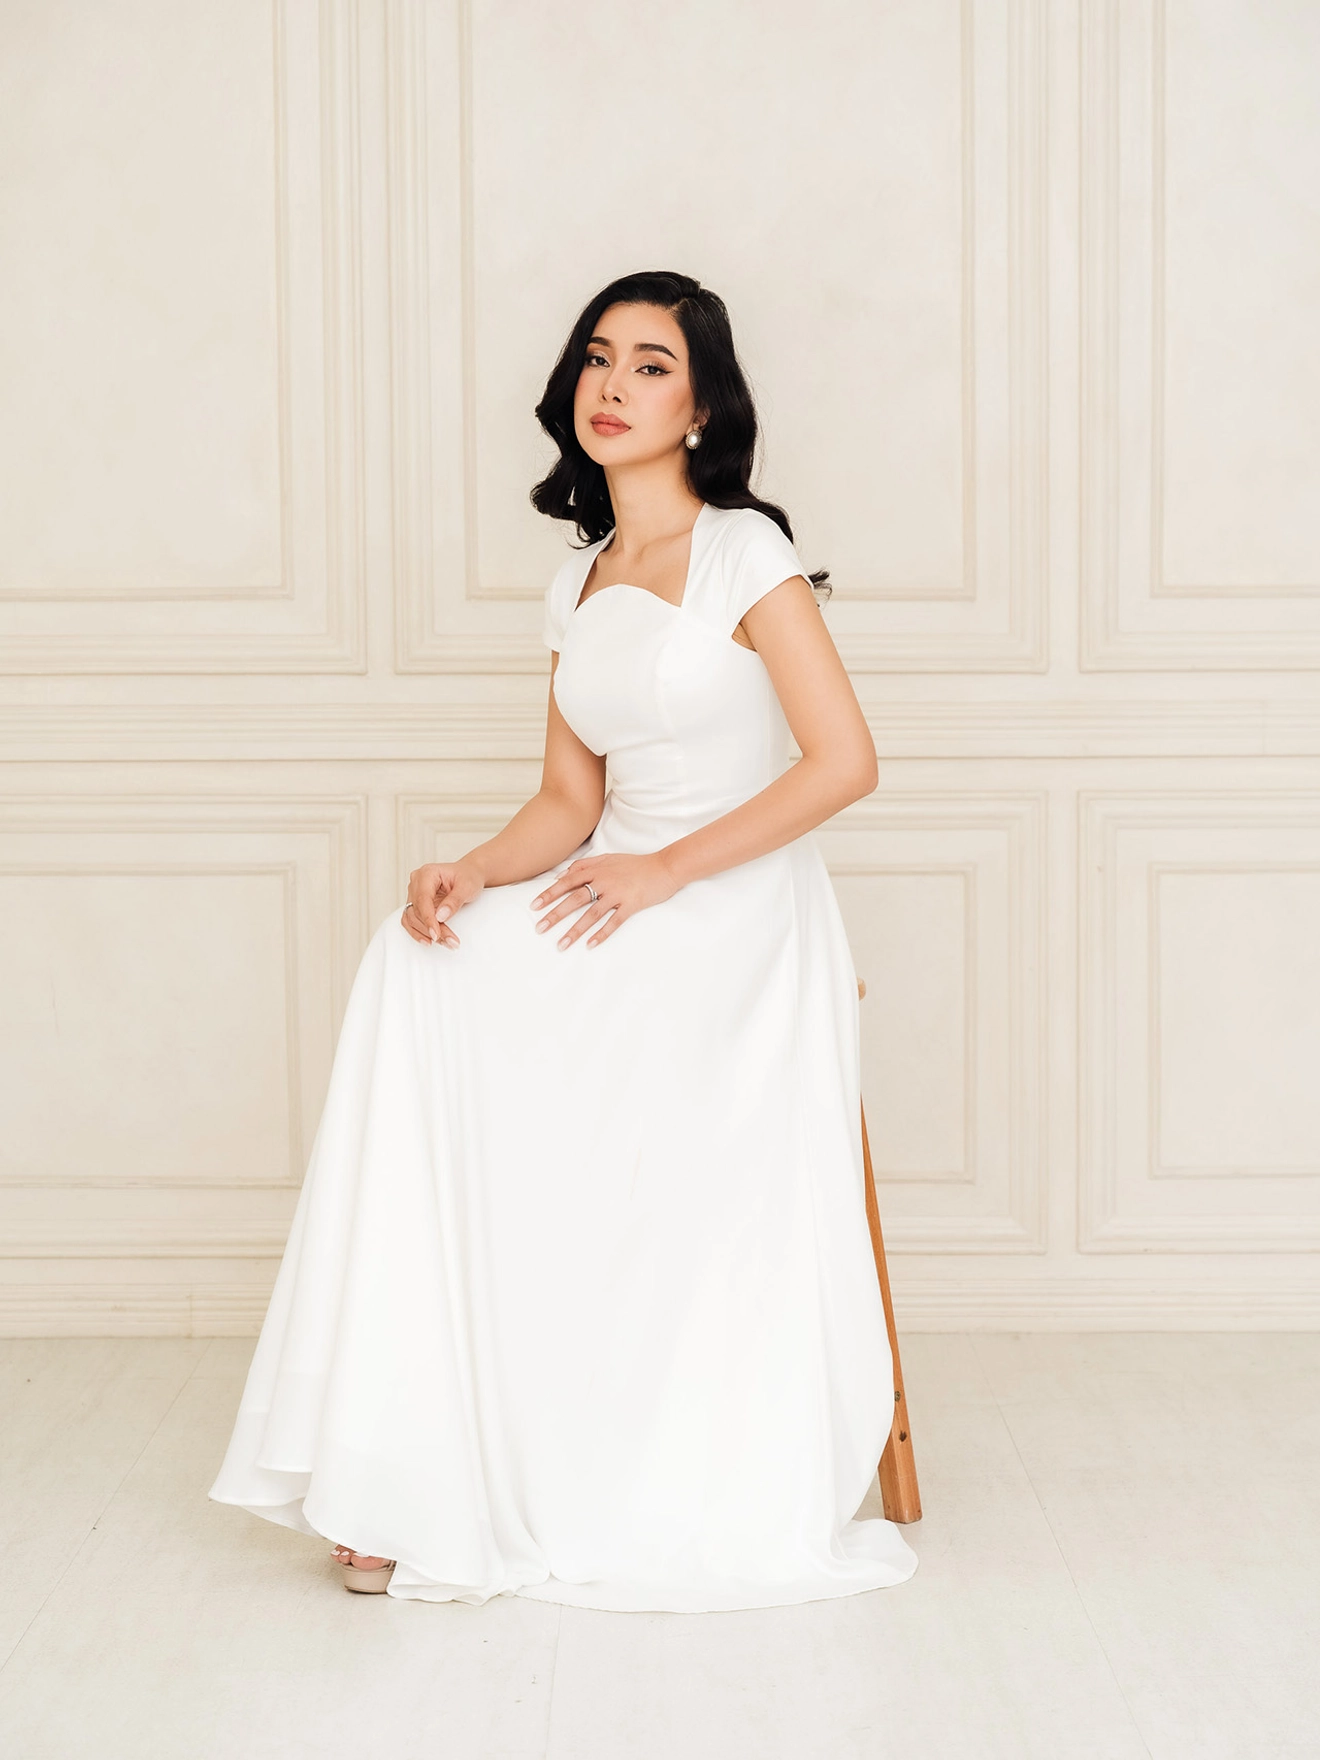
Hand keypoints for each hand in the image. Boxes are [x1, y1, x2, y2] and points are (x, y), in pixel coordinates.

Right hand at [401, 858, 485, 946]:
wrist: (469, 875)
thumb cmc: (468, 877)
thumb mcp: (467, 887)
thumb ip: (454, 901)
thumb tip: (440, 916)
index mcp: (427, 874)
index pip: (422, 899)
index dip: (428, 919)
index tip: (436, 934)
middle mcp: (416, 883)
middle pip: (417, 911)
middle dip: (432, 929)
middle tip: (450, 941)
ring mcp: (414, 894)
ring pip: (412, 918)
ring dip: (426, 934)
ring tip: (446, 942)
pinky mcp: (415, 904)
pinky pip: (410, 921)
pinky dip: (418, 932)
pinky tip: (429, 941)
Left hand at [530, 852, 679, 949]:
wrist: (665, 866)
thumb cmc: (636, 864)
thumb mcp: (609, 858)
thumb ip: (585, 865)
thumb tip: (562, 875)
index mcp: (597, 869)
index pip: (567, 882)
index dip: (550, 894)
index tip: (534, 906)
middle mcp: (604, 881)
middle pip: (575, 899)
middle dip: (555, 914)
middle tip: (540, 928)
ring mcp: (618, 893)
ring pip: (591, 914)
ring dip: (575, 930)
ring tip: (561, 945)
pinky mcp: (631, 905)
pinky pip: (613, 922)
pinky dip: (601, 934)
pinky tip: (590, 945)